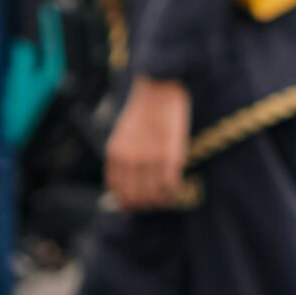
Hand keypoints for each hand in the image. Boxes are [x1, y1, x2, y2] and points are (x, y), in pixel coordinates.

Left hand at [106, 77, 191, 209]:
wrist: (160, 89)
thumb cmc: (145, 112)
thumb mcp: (125, 135)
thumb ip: (124, 159)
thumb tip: (126, 189)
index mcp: (115, 154)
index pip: (118, 191)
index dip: (129, 203)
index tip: (140, 204)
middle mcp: (128, 159)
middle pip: (135, 198)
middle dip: (148, 204)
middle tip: (159, 201)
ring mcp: (148, 158)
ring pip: (154, 195)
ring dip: (164, 200)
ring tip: (172, 195)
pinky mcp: (169, 155)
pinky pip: (170, 185)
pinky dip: (176, 191)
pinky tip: (181, 186)